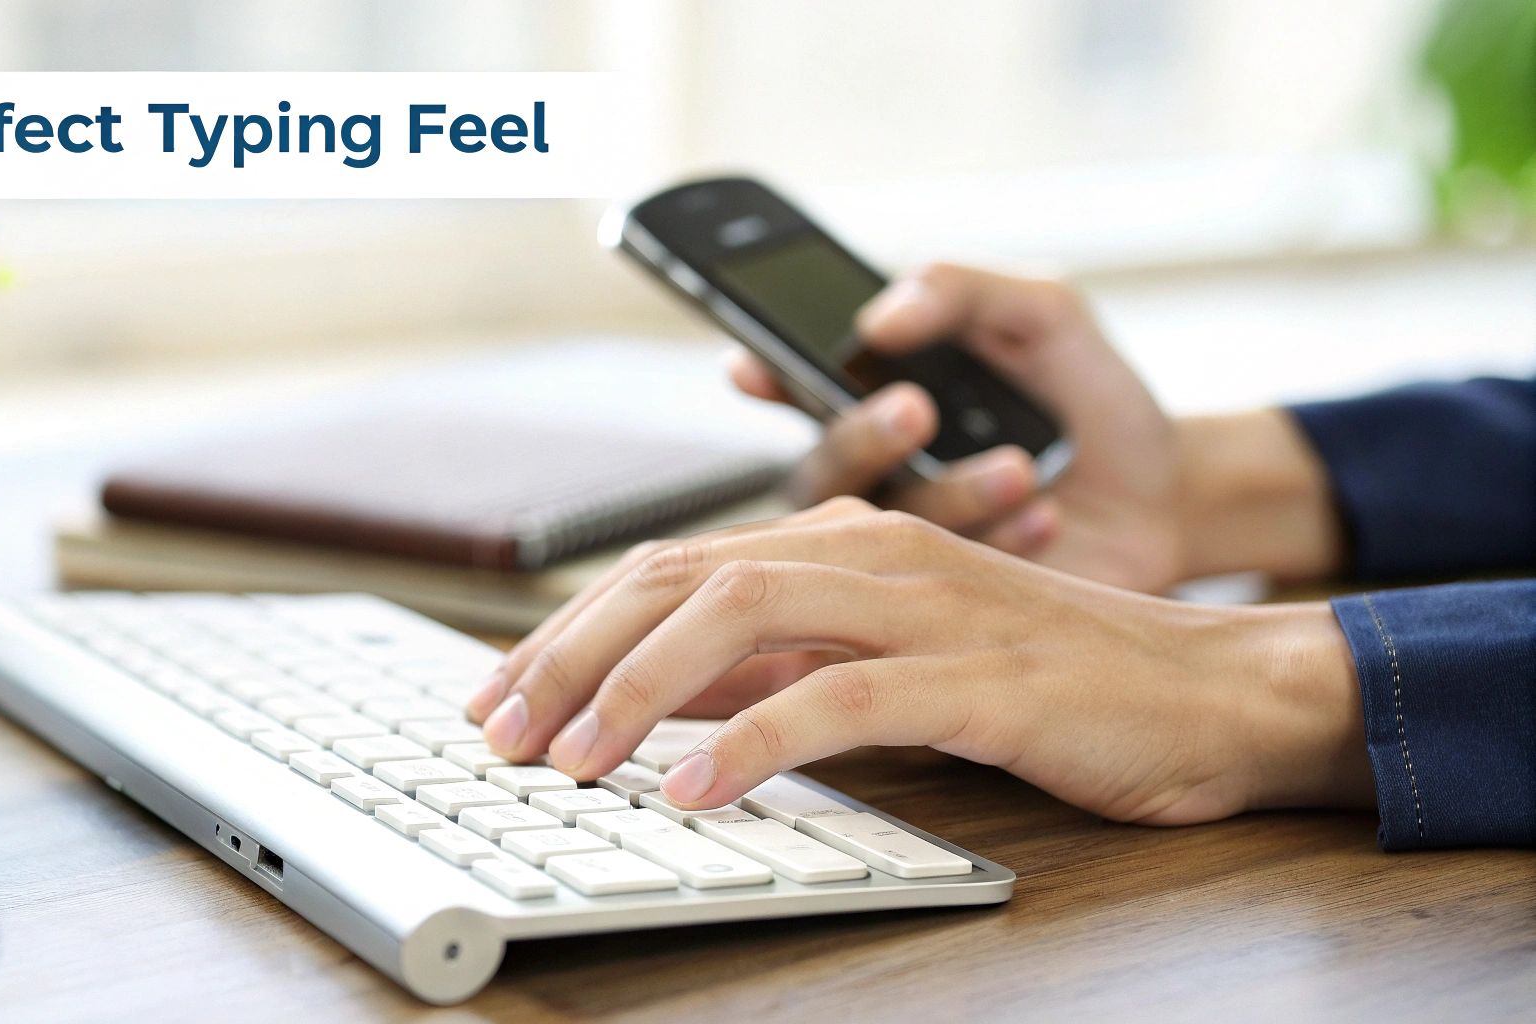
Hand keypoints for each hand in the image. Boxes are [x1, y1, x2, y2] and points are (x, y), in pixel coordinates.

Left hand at [466, 498, 1372, 822]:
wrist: (1212, 689)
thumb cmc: (1050, 680)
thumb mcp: (889, 665)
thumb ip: (782, 667)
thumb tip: (662, 699)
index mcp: (847, 540)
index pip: (672, 566)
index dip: (570, 628)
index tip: (499, 694)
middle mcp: (874, 550)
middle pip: (682, 575)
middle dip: (570, 651)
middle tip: (497, 729)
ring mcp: (928, 603)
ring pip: (744, 613)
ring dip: (635, 686)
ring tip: (565, 757)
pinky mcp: (979, 672)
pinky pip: (840, 695)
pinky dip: (752, 739)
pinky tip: (689, 786)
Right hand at [729, 263, 1185, 591]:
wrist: (1171, 493)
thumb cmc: (1091, 398)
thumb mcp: (1044, 314)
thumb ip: (963, 290)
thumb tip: (879, 318)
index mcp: (875, 398)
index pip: (795, 384)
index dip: (764, 375)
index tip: (753, 365)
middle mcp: (874, 477)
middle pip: (819, 467)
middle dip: (862, 435)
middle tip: (919, 408)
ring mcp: (905, 547)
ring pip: (881, 529)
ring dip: (953, 491)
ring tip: (1021, 466)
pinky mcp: (950, 603)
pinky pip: (942, 581)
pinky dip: (1000, 540)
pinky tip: (1048, 517)